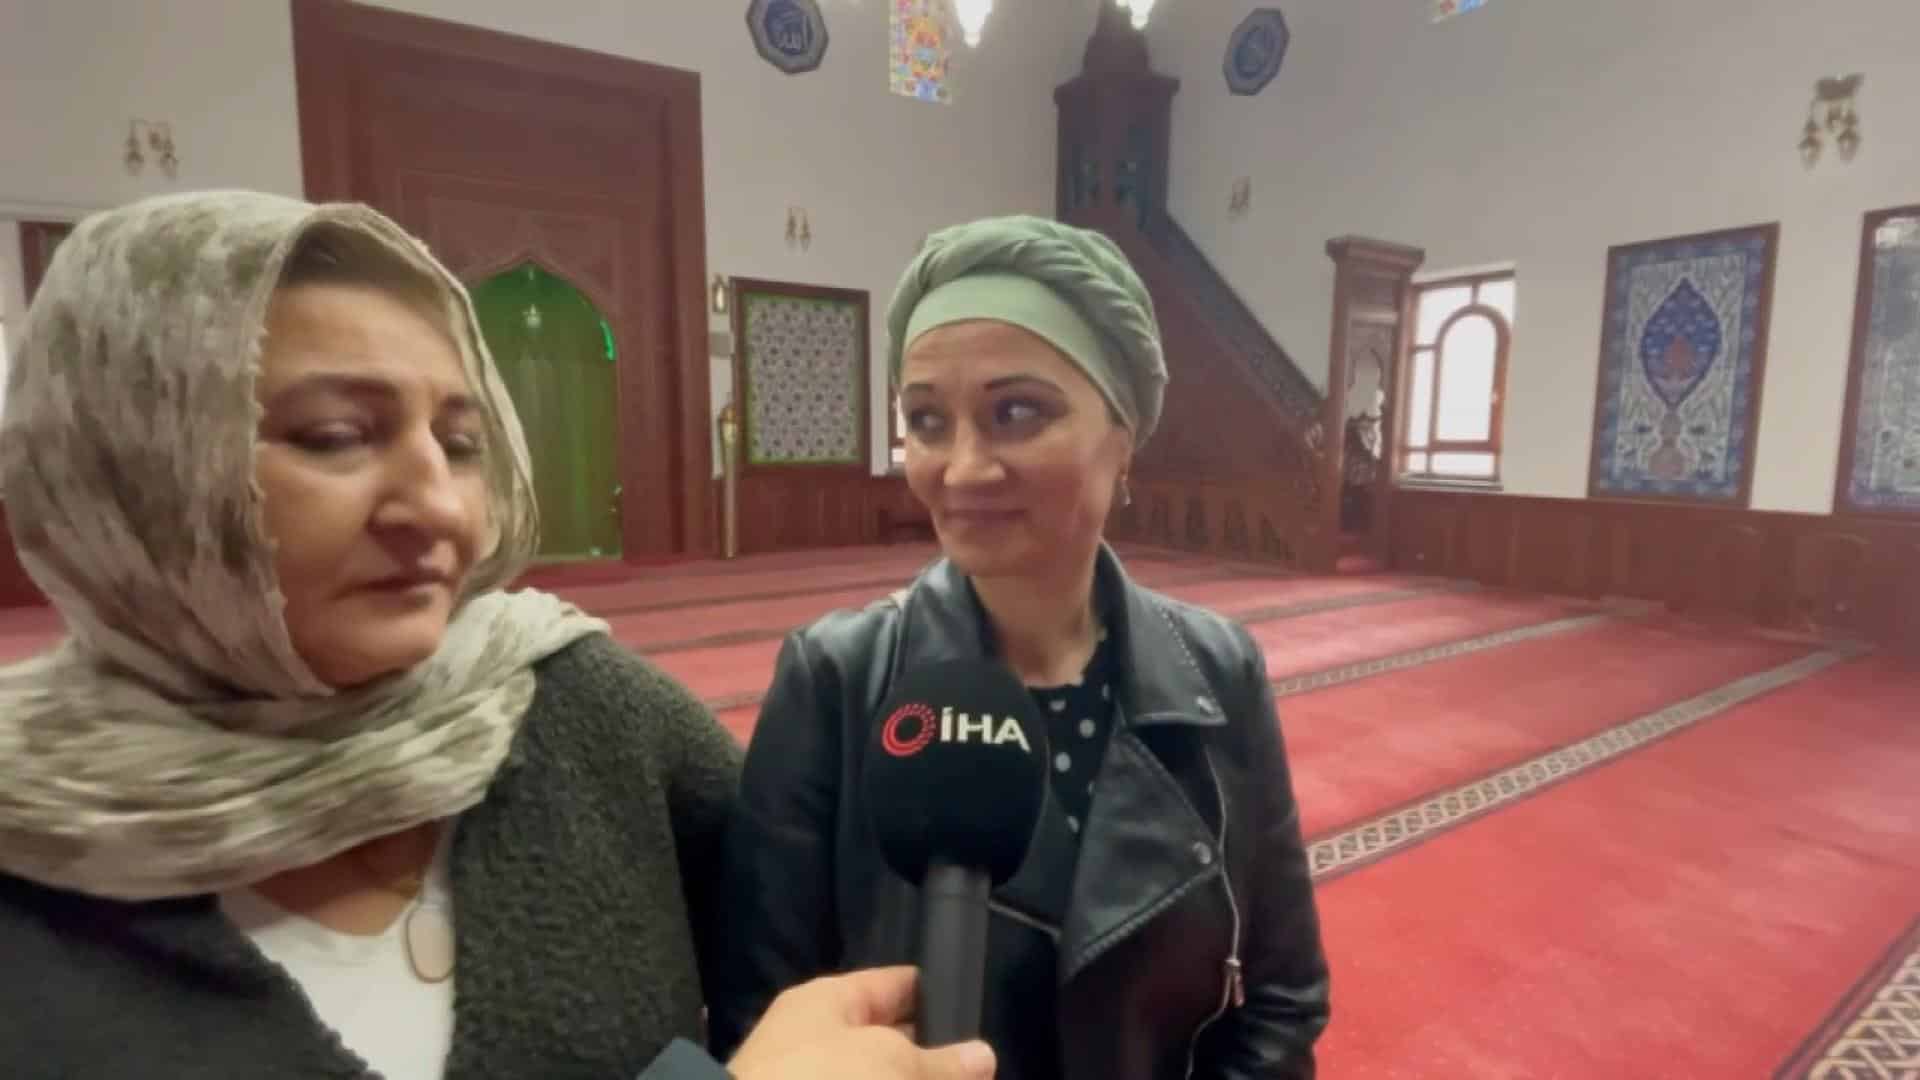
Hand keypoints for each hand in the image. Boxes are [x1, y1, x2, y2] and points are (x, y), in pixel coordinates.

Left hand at [726, 966, 994, 1079]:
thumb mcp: (889, 1062)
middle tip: (983, 1072)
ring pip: (882, 1078)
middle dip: (935, 1058)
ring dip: (917, 1078)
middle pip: (891, 1045)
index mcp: (826, 1004)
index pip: (893, 986)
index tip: (980, 1011)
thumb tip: (982, 1055)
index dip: (938, 996)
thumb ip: (938, 1062)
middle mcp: (819, 1046)